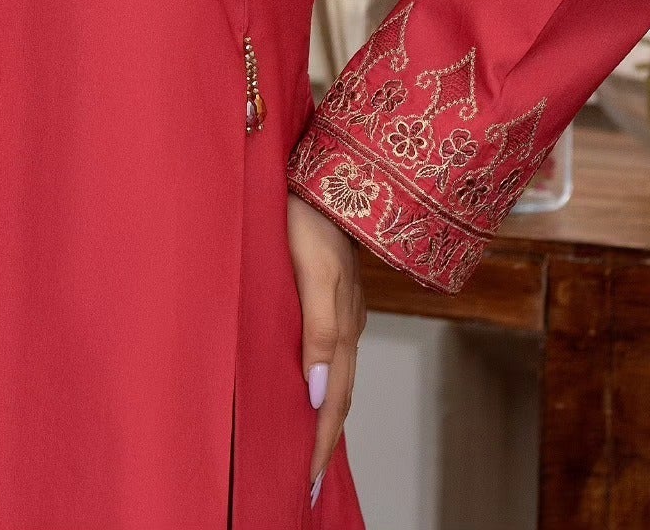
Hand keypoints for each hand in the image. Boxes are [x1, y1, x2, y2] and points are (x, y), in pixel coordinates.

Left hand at [287, 192, 366, 507]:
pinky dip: (321, 377)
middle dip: (322, 439)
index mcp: (342, 324)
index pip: (332, 400)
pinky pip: (329, 346)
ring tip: (305, 444)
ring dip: (323, 411)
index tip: (303, 483)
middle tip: (304, 481)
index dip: (318, 442)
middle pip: (337, 393)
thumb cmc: (307, 212)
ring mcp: (341, 306)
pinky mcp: (332, 289)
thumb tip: (317, 394)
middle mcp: (346, 321)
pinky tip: (306, 383)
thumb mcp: (312, 272)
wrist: (328, 167)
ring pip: (334, 371)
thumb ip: (318, 330)